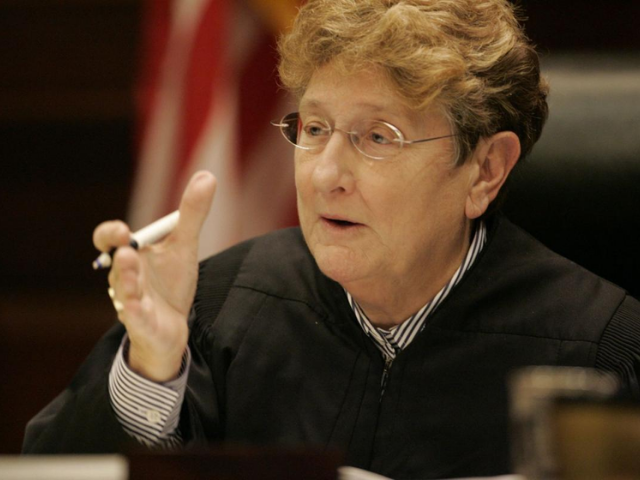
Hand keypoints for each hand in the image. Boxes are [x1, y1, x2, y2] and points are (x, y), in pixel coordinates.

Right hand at [93, 171, 216, 381]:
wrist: (173, 328)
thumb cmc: (171, 284)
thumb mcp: (184, 246)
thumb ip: (192, 214)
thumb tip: (208, 175)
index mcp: (130, 254)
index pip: (108, 239)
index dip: (110, 233)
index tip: (122, 230)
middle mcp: (124, 276)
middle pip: (114, 264)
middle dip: (118, 253)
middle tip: (125, 244)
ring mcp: (130, 301)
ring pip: (124, 290)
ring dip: (127, 277)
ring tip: (130, 262)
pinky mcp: (141, 323)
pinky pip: (134, 316)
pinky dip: (135, 310)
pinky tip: (136, 305)